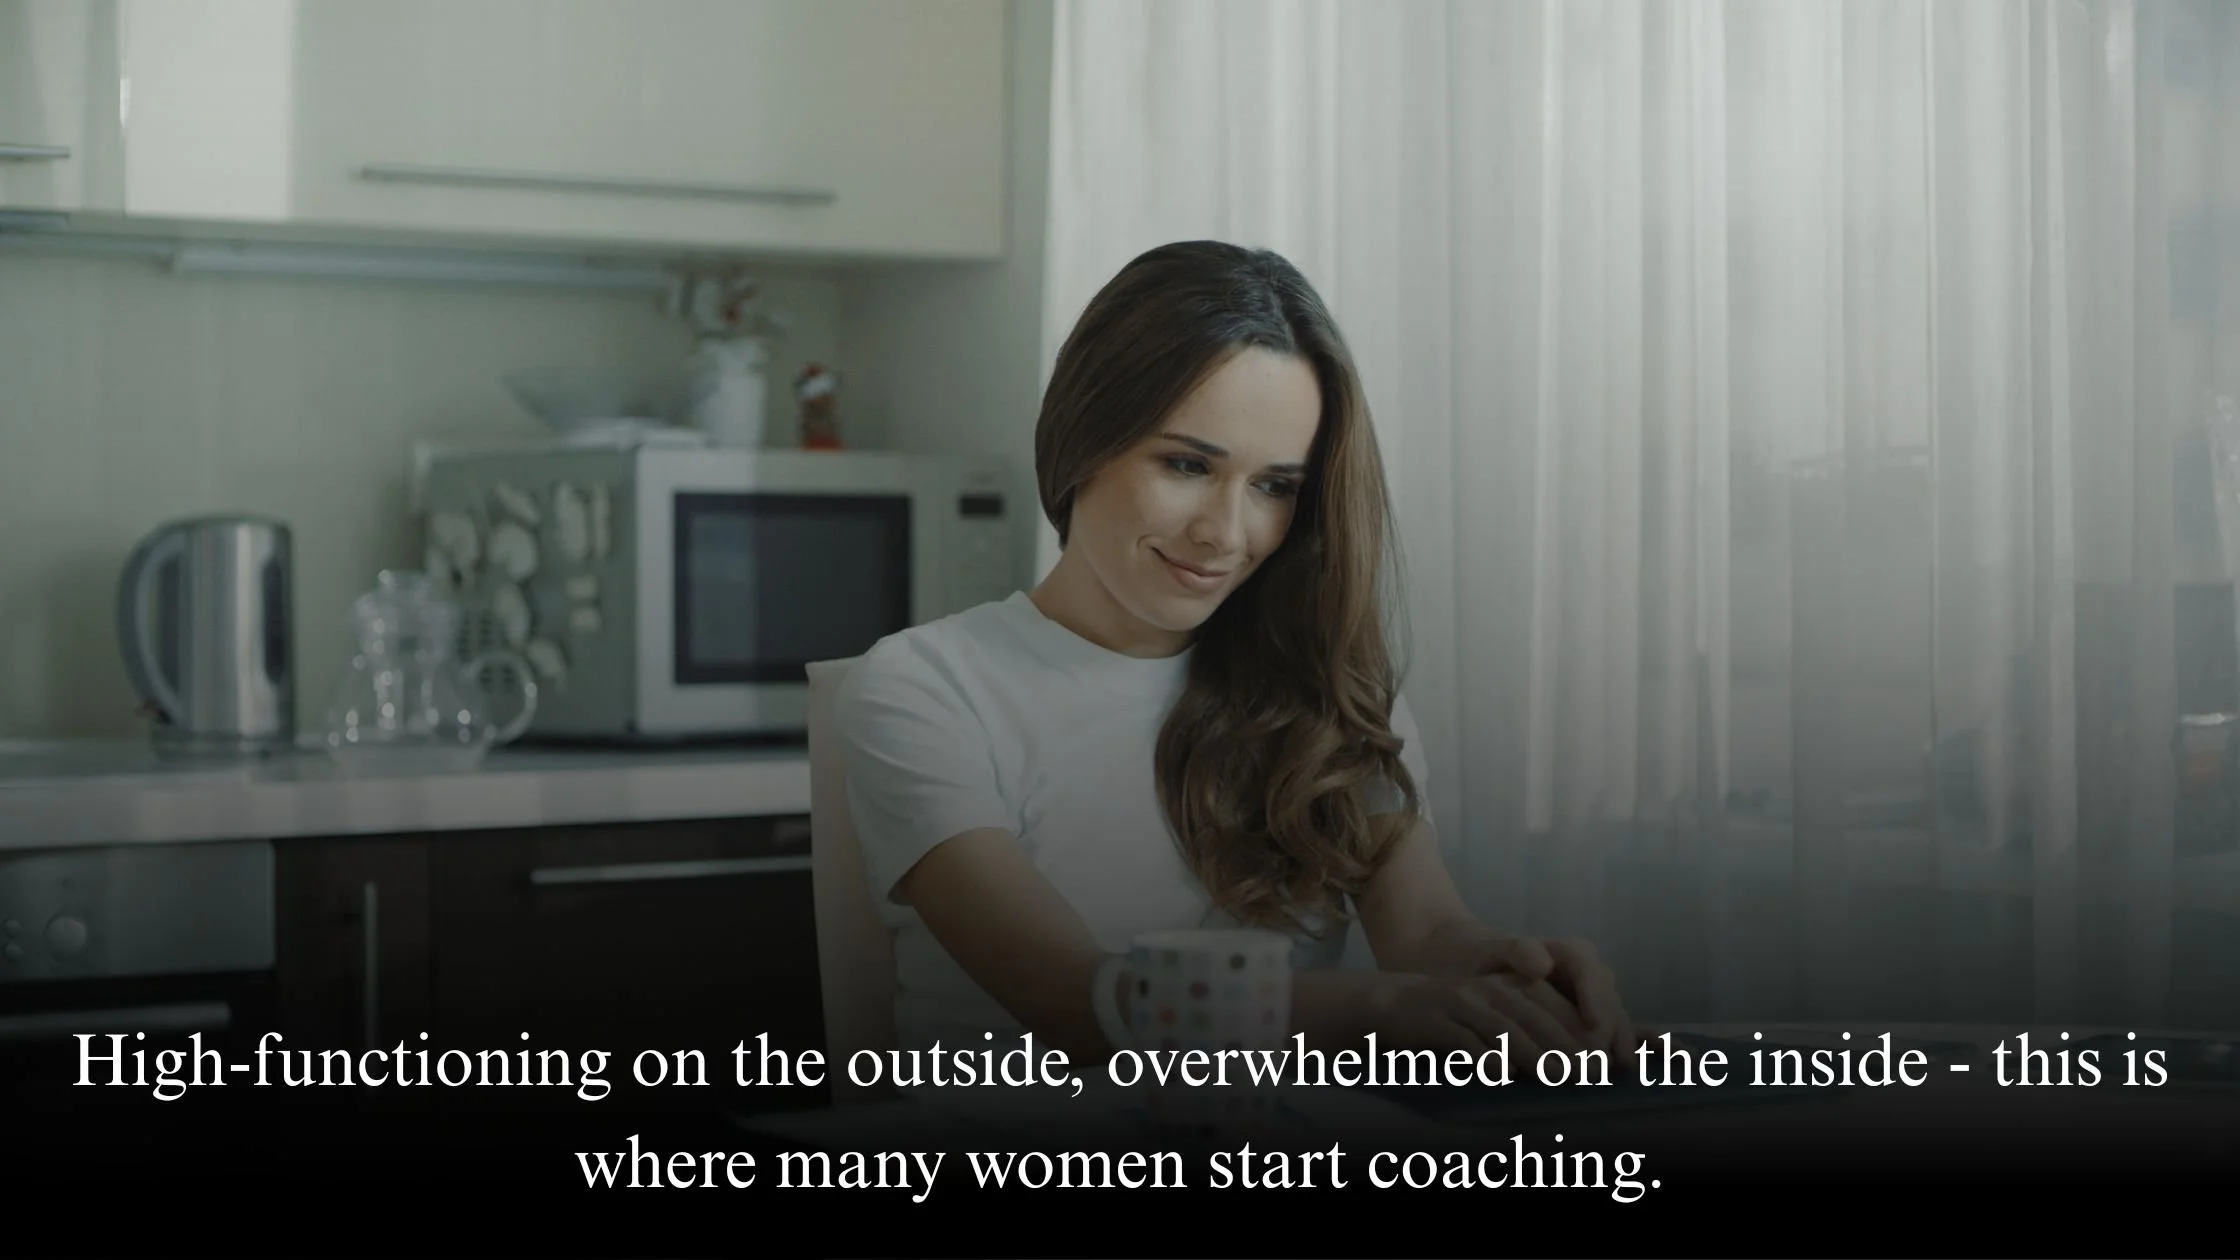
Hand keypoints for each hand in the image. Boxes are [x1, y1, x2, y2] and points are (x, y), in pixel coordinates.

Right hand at [1366, 971, 1595, 1061]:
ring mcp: (1461, 1004)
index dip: (1579, 1032)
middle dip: (1565, 1045)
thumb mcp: (1490, 1020)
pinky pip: (1464, 1041)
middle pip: (1534, 1018)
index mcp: (1508, 988)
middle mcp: (1488, 992)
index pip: (1552, 1007)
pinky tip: (1502, 1077)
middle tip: (1591, 1074)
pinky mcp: (1435, 1021)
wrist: (1389, 1005)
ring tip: (1558, 1077)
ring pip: (1504, 1029)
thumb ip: (1525, 1037)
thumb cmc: (1450, 1020)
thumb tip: (1569, 1070)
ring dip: (1534, 1054)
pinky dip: (1484, 1058)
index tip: (1604, 1061)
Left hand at [1478, 935, 1636, 1055]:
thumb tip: (1543, 966)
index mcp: (1573, 954)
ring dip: (1614, 1046)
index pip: (1589, 970)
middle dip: (1607, 1029)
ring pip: (1615, 1021)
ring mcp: (1597, 1003)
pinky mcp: (1596, 1025)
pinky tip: (1615, 1072)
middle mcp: (1592, 977)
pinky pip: (1612, 1037)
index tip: (1593, 1022)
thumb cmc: (1498, 961)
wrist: (1494, 974)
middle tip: (1600, 1058)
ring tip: (1608, 1070)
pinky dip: (1613, 1053)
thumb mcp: (1502, 951)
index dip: (1595, 995)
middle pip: (1607, 1000)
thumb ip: (1520, 951)